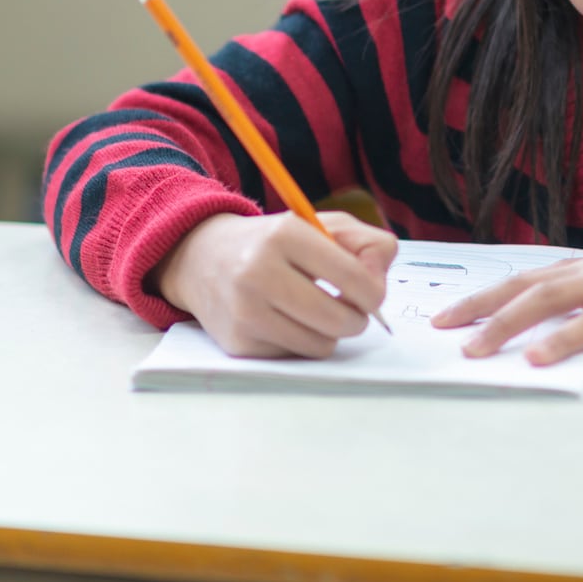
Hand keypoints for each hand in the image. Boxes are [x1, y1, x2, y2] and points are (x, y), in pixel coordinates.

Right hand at [151, 211, 396, 358]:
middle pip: (339, 319)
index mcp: (285, 234)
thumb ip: (368, 245)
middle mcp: (259, 272)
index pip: (351, 277)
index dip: (374, 293)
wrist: (202, 259)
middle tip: (352, 310)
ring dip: (330, 333)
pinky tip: (287, 320)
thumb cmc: (275, 243)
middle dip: (358, 319)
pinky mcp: (237, 342)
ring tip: (318, 312)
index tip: (373, 295)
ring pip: (320, 344)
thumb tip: (379, 286)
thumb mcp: (321, 226)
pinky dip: (301, 342)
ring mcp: (245, 311)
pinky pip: (295, 355)